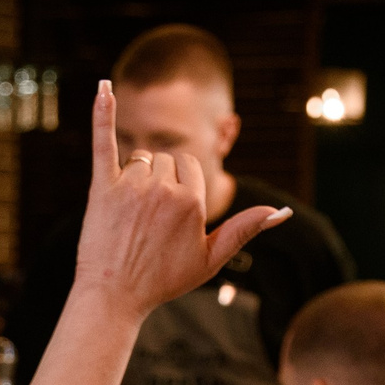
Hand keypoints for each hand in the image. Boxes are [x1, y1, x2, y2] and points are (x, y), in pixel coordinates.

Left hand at [71, 80, 285, 321]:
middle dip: (159, 182)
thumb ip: (245, 228)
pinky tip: (104, 87)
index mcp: (192, 202)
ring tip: (128, 216)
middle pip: (165, 160)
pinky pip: (102, 141)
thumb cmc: (163, 280)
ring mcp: (131, 187)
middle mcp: (163, 189)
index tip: (167, 219)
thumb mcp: (211, 258)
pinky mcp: (100, 187)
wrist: (114, 297)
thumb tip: (284, 212)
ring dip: (136, 177)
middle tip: (145, 222)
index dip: (180, 191)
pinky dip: (103, 113)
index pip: (189, 169)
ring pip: (140, 158)